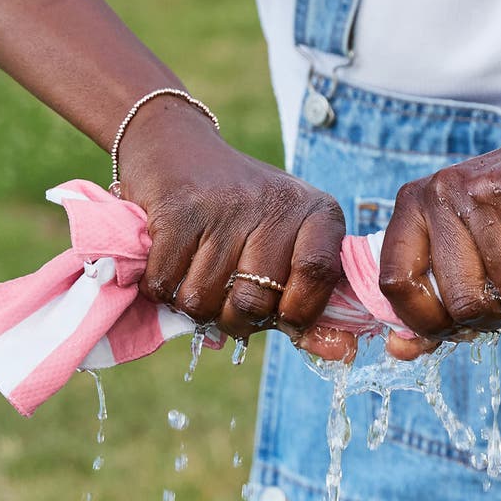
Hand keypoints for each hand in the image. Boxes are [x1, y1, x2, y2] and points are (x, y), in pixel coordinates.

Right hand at [118, 96, 347, 349]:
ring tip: (197, 273)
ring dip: (192, 304)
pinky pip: (165, 285)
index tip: (282, 317)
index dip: (297, 312)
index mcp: (317, 212)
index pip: (319, 274)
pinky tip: (171, 261)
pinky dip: (161, 287)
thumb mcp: (287, 243)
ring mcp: (225, 206)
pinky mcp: (177, 210)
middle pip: (253, 304)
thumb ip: (310, 300)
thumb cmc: (242, 213)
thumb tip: (338, 355)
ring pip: (202, 302)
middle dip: (234, 319)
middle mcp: (275, 203)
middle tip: (227, 293)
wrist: (176, 145)